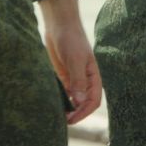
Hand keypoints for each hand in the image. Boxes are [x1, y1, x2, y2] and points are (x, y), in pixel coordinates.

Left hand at [39, 3, 101, 123]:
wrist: (59, 25)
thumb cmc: (71, 39)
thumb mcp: (75, 59)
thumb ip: (78, 80)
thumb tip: (79, 101)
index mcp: (93, 77)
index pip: (93, 101)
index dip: (84, 112)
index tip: (72, 119)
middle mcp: (85, 80)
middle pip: (83, 103)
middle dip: (76, 113)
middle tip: (63, 120)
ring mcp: (74, 79)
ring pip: (73, 100)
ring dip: (67, 108)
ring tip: (56, 114)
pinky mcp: (63, 76)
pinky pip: (63, 92)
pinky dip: (60, 99)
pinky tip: (52, 103)